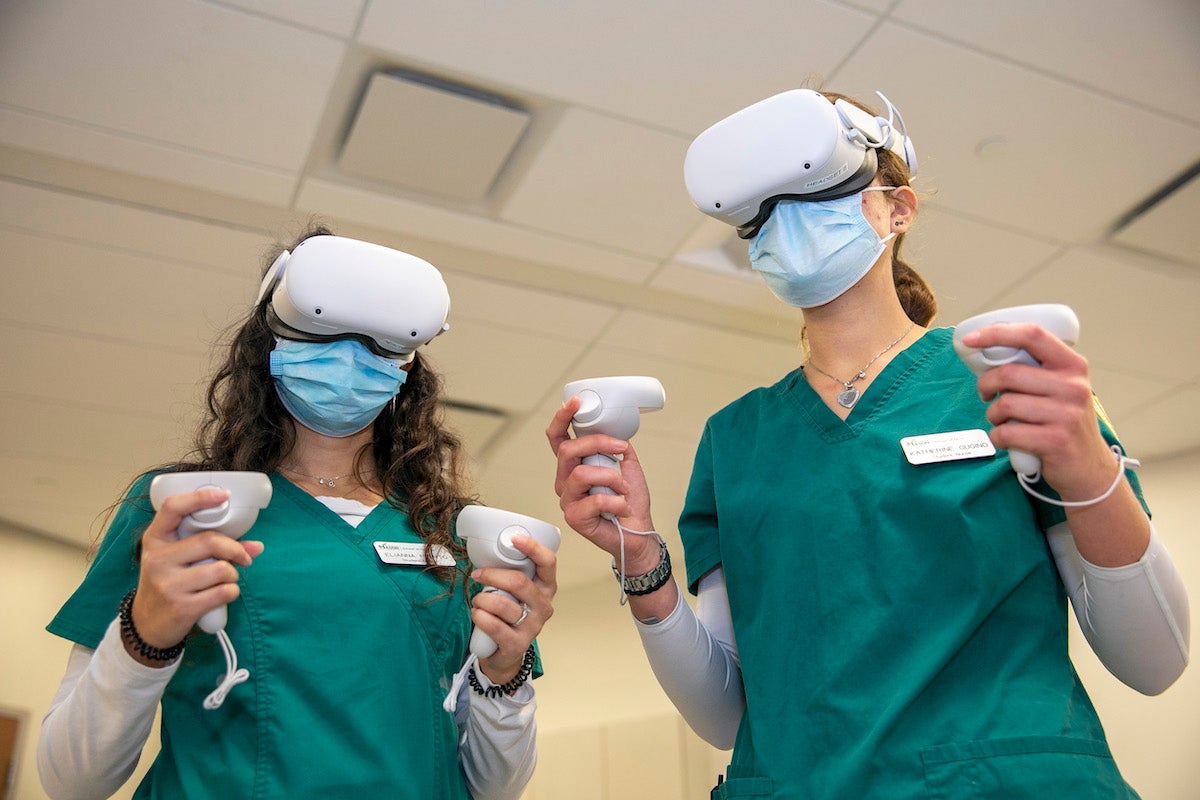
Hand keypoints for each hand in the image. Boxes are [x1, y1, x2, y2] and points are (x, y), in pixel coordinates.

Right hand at [131, 487, 263, 655]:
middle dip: (235, 549)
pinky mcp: (182, 607)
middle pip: (210, 540)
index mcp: (155, 539)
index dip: (200, 497)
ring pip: (221, 568)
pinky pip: (224, 592)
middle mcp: (158, 559)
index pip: (173, 508)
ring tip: (225, 579)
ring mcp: (168, 584)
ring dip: (233, 574)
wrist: (147, 624)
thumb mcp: (177, 558)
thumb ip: (211, 546)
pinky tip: (222, 594)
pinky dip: (232, 591)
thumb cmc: (169, 582)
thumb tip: (257, 546)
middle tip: (243, 557)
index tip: (224, 495)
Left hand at [474, 533, 556, 683]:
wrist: (505, 651)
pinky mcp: (517, 643)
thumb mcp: (514, 591)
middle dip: (492, 575)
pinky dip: (479, 616)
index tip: (515, 539)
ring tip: (478, 601)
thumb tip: (488, 551)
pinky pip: (494, 625)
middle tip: (478, 575)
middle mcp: (543, 606)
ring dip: (482, 599)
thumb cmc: (509, 615)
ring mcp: (533, 626)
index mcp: (546, 587)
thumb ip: (509, 573)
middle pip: (519, 582)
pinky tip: (478, 615)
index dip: (533, 548)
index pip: (548, 563)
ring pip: (502, 604)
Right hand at [546, 397, 659, 570]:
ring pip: (582, 474)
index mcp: (574, 466)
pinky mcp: (575, 518)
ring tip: (623, 489)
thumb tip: (615, 431)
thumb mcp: (626, 466)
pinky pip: (595, 500)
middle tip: (620, 450)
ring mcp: (568, 500)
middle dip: (598, 444)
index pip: (558, 438)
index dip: (562, 418)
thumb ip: (616, 448)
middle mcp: (565, 481)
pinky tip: (621, 507)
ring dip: (611, 478)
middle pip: (568, 450)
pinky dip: (616, 501)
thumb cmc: (629, 503)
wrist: (639, 533)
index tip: (576, 403)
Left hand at [961, 322, 1118, 499]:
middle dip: (986, 384)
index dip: (997, 333)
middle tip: (986, 394)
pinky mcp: (1055, 441)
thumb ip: (1035, 370)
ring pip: (1005, 404)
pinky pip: (1007, 433)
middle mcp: (1073, 386)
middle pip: (1009, 374)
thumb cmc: (1064, 422)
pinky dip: (997, 437)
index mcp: (1073, 365)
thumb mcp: (1061, 388)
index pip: (1032, 335)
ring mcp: (1067, 414)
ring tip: (1002, 420)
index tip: (970, 340)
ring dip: (993, 414)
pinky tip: (1007, 439)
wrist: (1089, 467)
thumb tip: (987, 353)